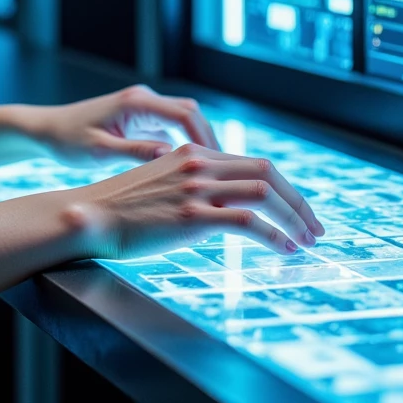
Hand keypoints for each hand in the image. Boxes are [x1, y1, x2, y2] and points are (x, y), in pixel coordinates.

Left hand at [22, 83, 220, 162]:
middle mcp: (143, 100)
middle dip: (209, 142)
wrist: (46, 130)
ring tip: (214, 176)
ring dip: (198, 146)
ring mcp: (143, 109)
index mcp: (135, 102)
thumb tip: (169, 156)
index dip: (205, 139)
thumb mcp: (98, 150)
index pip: (184, 114)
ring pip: (184, 122)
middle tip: (226, 172)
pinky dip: (184, 149)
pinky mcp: (141, 121)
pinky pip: (171, 131)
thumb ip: (133, 151)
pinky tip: (190, 175)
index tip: (220, 164)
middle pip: (190, 114)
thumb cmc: (67, 140)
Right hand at [67, 141, 325, 261]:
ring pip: (264, 193)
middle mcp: (198, 163)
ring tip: (306, 242)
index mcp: (192, 152)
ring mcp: (196, 188)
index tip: (296, 211)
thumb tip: (221, 210)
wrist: (89, 215)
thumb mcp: (160, 185)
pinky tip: (283, 250)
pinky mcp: (192, 215)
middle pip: (267, 172)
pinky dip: (275, 237)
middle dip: (298, 201)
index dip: (283, 188)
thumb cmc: (119, 208)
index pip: (253, 163)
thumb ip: (191, 187)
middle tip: (314, 227)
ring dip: (294, 219)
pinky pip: (249, 222)